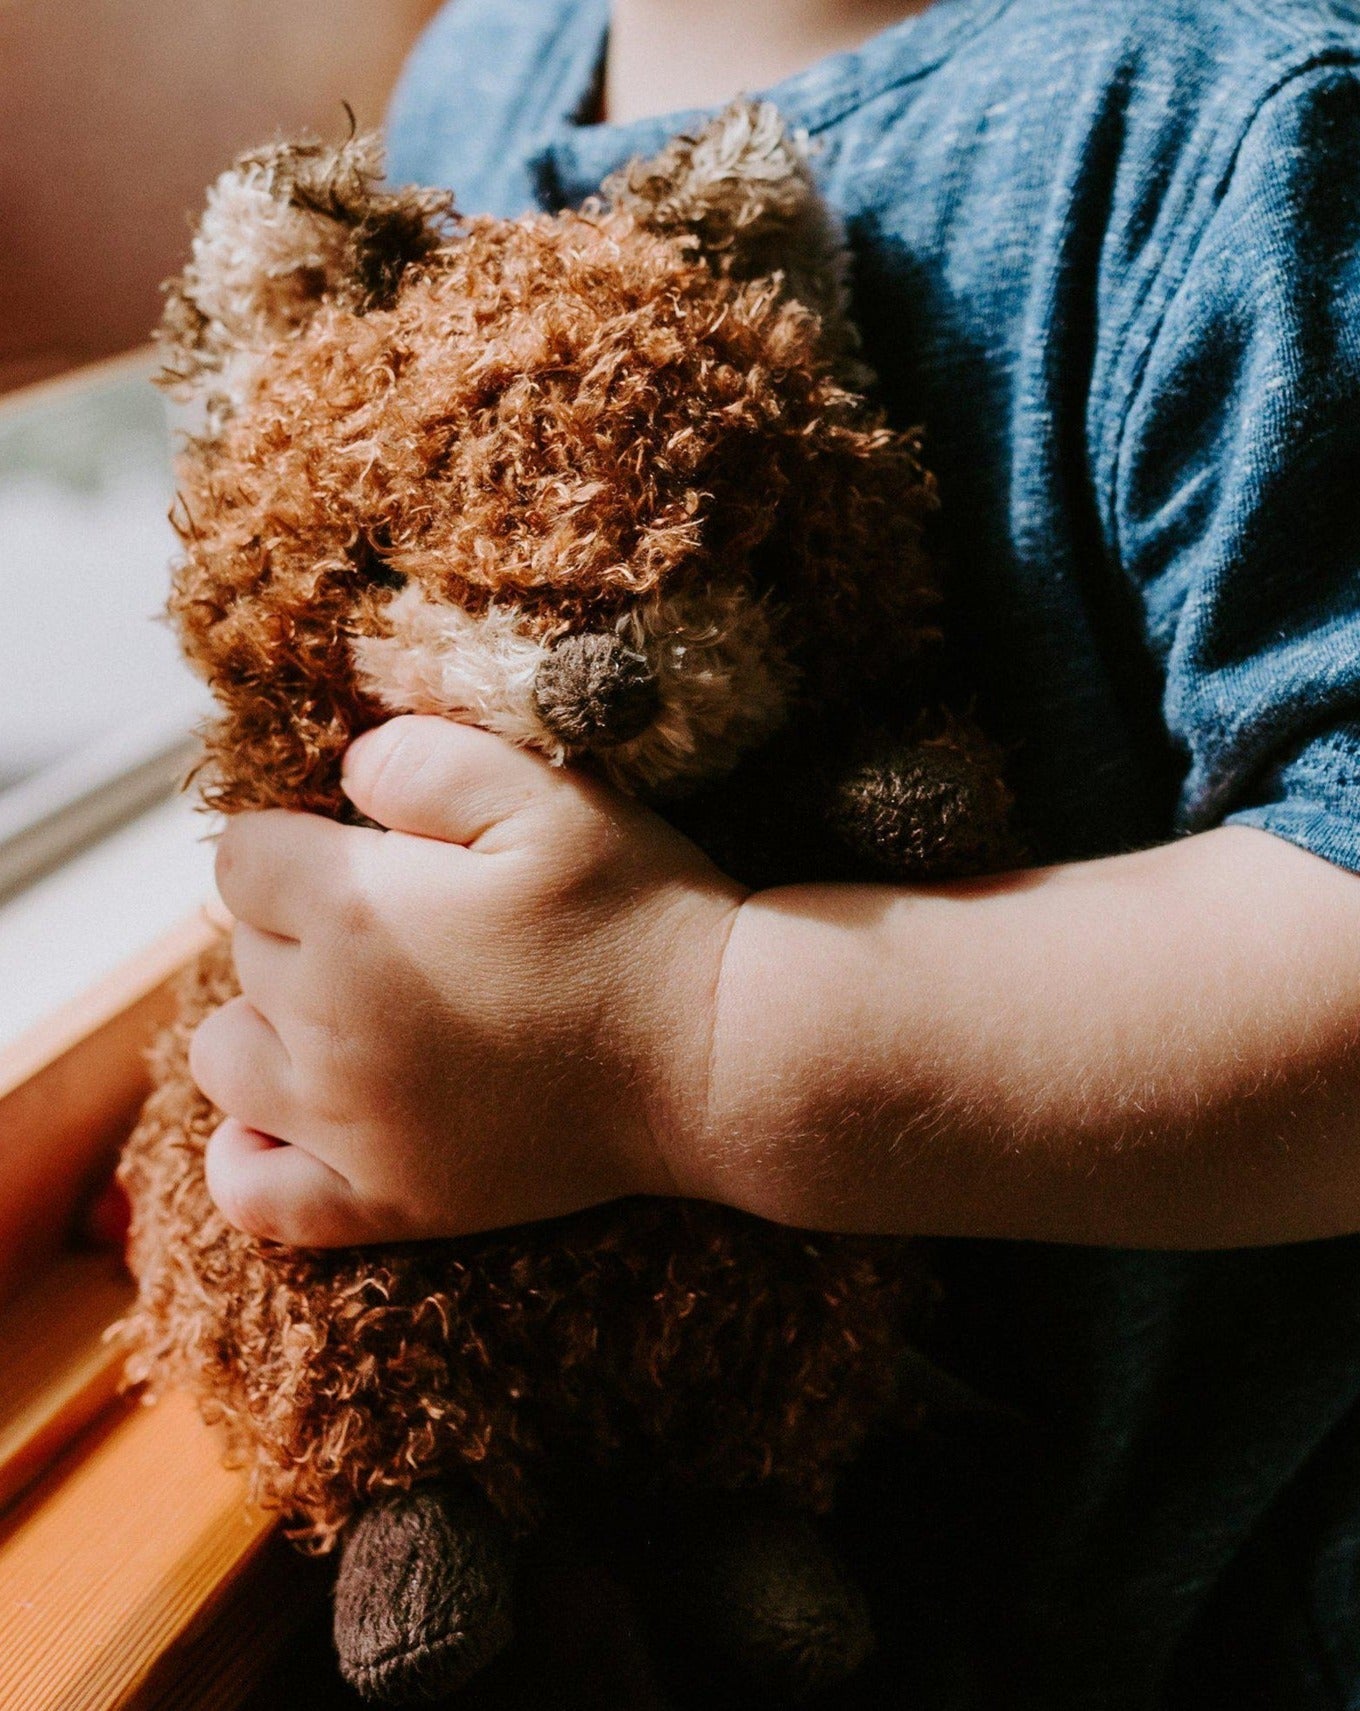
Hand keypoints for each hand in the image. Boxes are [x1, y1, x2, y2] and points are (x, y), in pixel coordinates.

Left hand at [189, 716, 746, 1245]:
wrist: (715, 1056)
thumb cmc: (634, 917)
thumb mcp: (546, 797)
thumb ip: (425, 760)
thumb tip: (348, 769)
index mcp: (350, 914)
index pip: (243, 858)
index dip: (301, 841)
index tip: (372, 850)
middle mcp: (323, 1024)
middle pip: (244, 951)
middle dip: (301, 922)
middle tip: (406, 923)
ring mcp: (348, 1126)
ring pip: (226, 1059)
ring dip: (268, 1022)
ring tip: (353, 1009)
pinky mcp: (390, 1200)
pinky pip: (255, 1196)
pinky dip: (251, 1156)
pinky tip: (293, 1122)